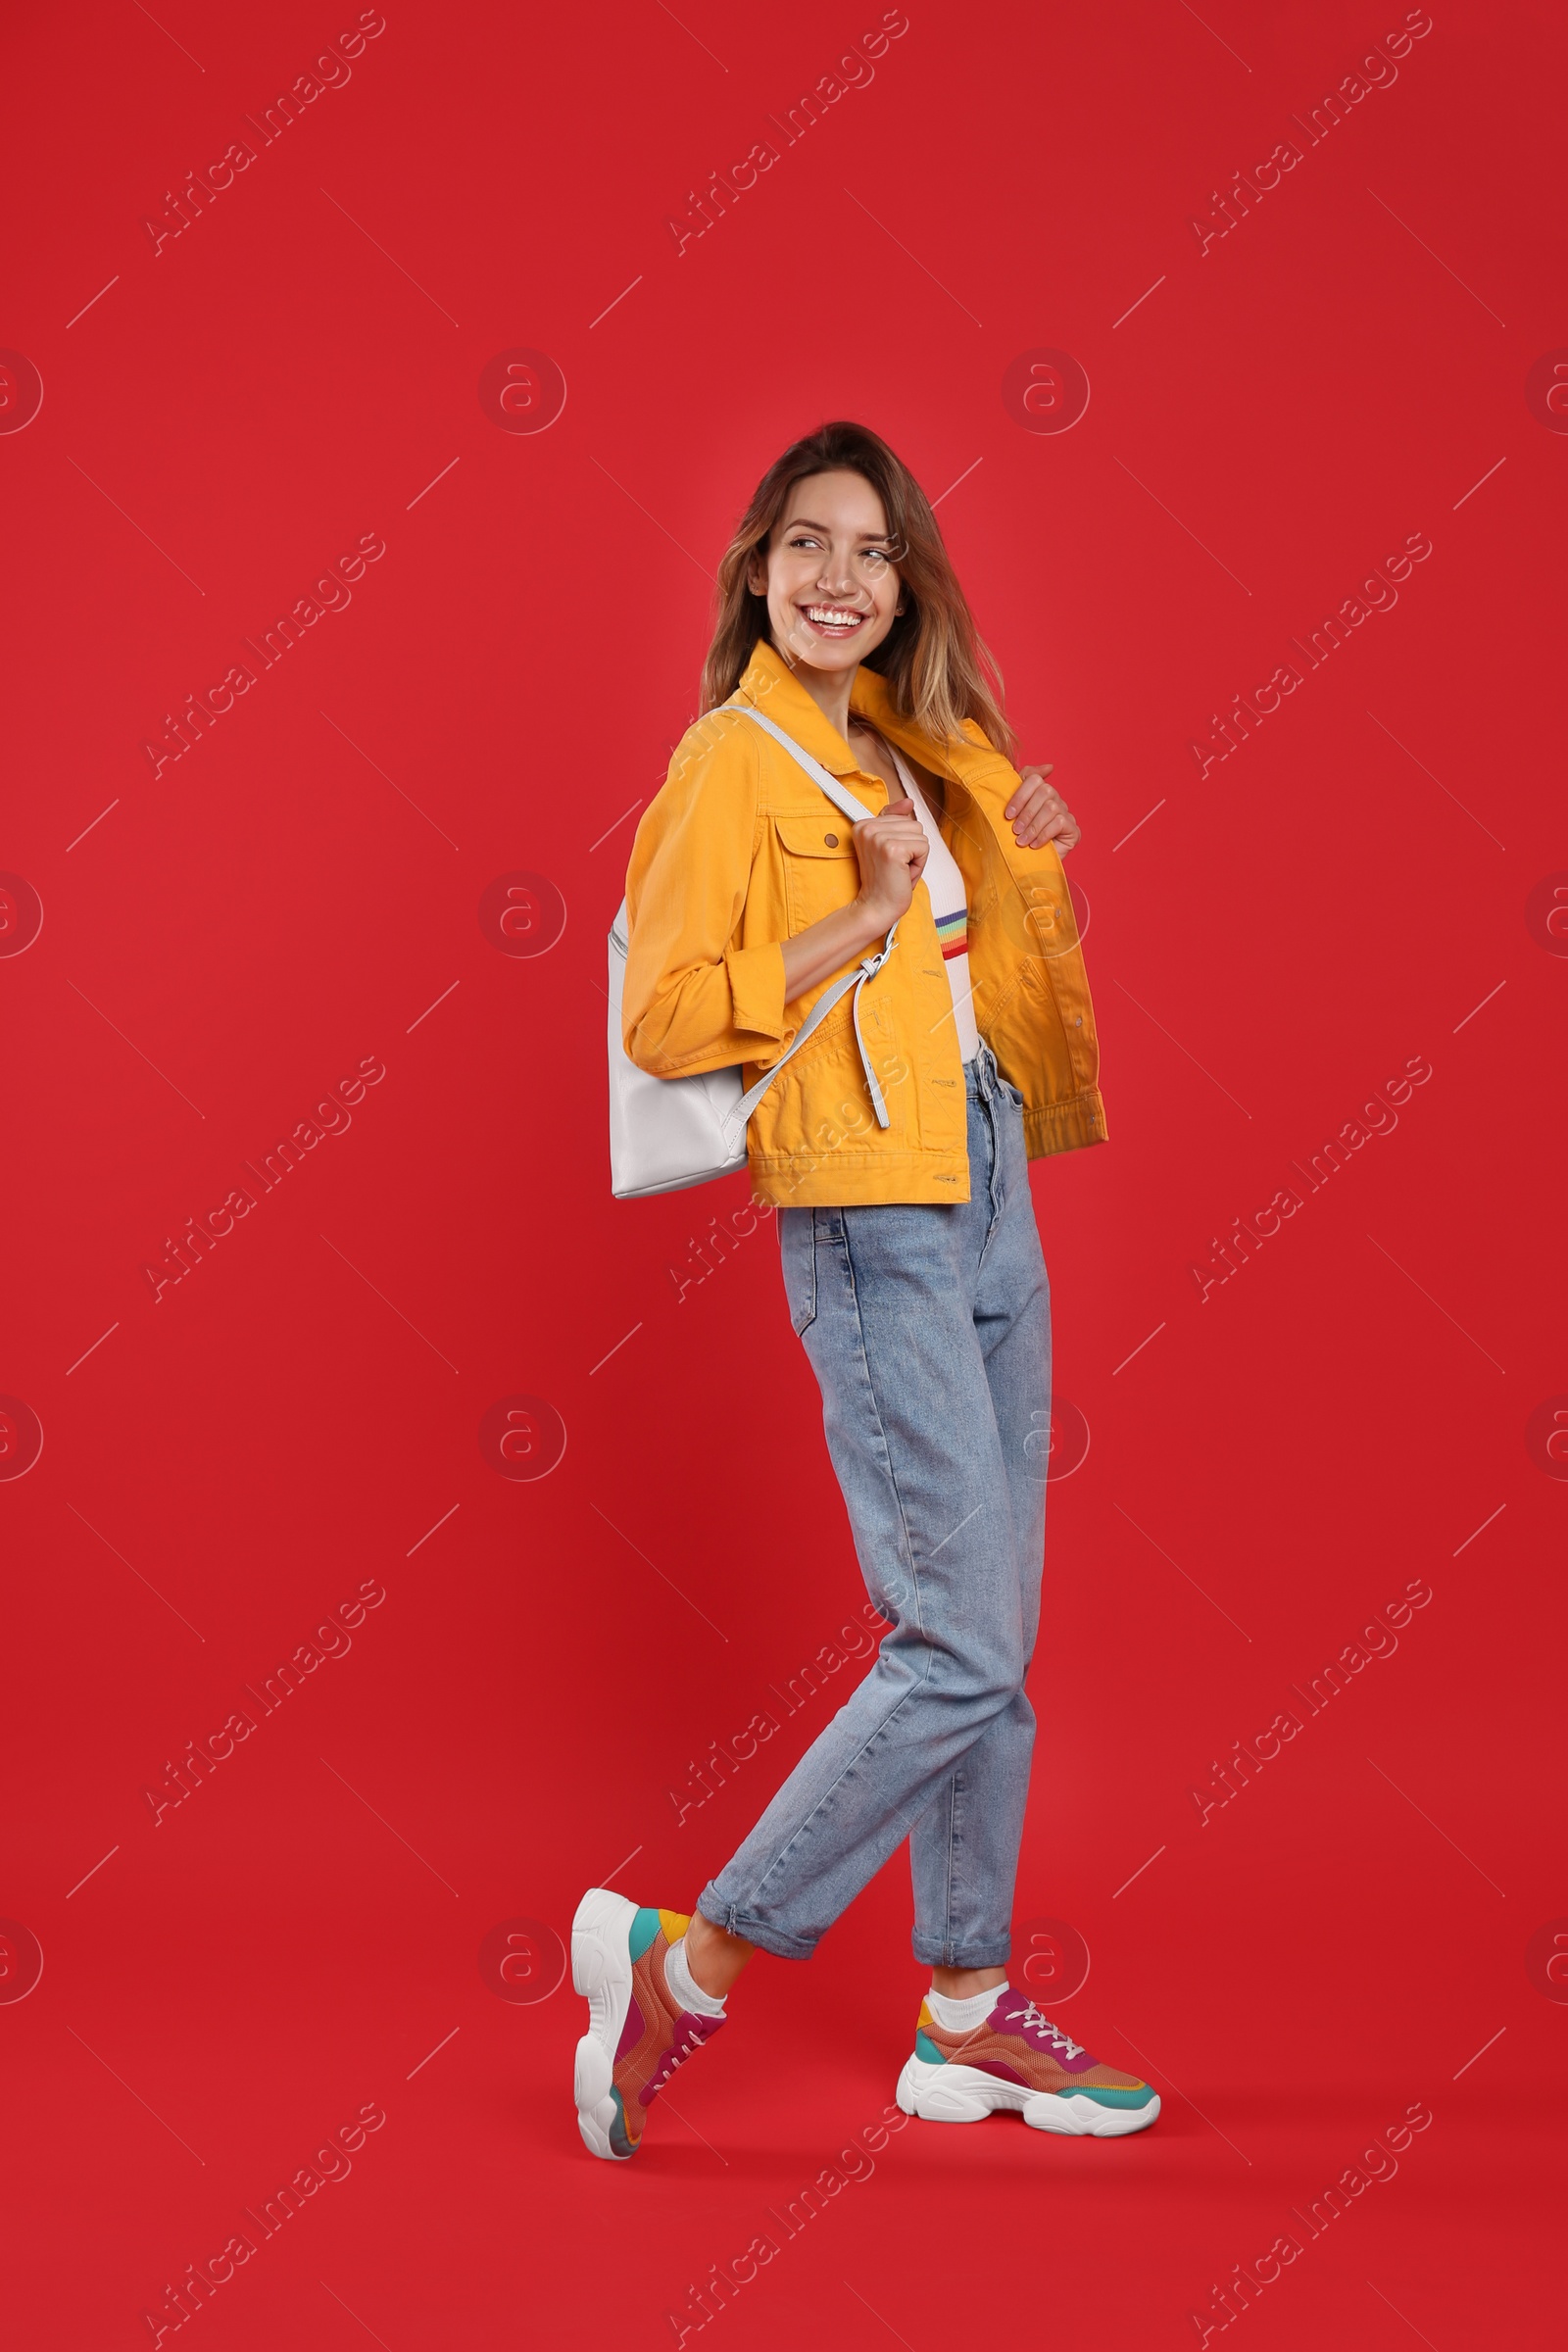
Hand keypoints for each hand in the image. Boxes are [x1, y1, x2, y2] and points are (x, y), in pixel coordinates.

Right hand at [852, 795, 929, 926]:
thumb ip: (896, 821)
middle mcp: (868, 827)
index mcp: (863, 824)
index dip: (902, 841)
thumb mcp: (889, 845)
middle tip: (894, 867)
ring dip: (916, 857)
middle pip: (913, 824)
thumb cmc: (883, 882)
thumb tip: (908, 802)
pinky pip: (923, 848)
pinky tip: (903, 874)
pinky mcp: (893, 849)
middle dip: (911, 848)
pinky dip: (919, 865)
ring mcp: (879, 837)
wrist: (876, 907)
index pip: (901, 817)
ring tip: (899, 870)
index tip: (888, 858)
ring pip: (920, 835)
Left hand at [1004, 763, 1080, 853]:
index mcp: (1040, 792)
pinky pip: (1060, 822)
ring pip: (1052, 807)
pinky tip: (1034, 845)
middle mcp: (1055, 799)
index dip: (1020, 795)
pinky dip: (1044, 834)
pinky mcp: (1073, 830)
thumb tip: (1049, 766)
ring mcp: (1066, 814)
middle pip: (1045, 791)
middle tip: (1014, 829)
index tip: (1008, 814)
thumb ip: (1021, 785)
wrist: (1030, 865)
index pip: (1033, 779)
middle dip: (1026, 812)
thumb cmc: (1019, 838)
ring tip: (1021, 841)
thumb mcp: (1013, 813)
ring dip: (1033, 826)